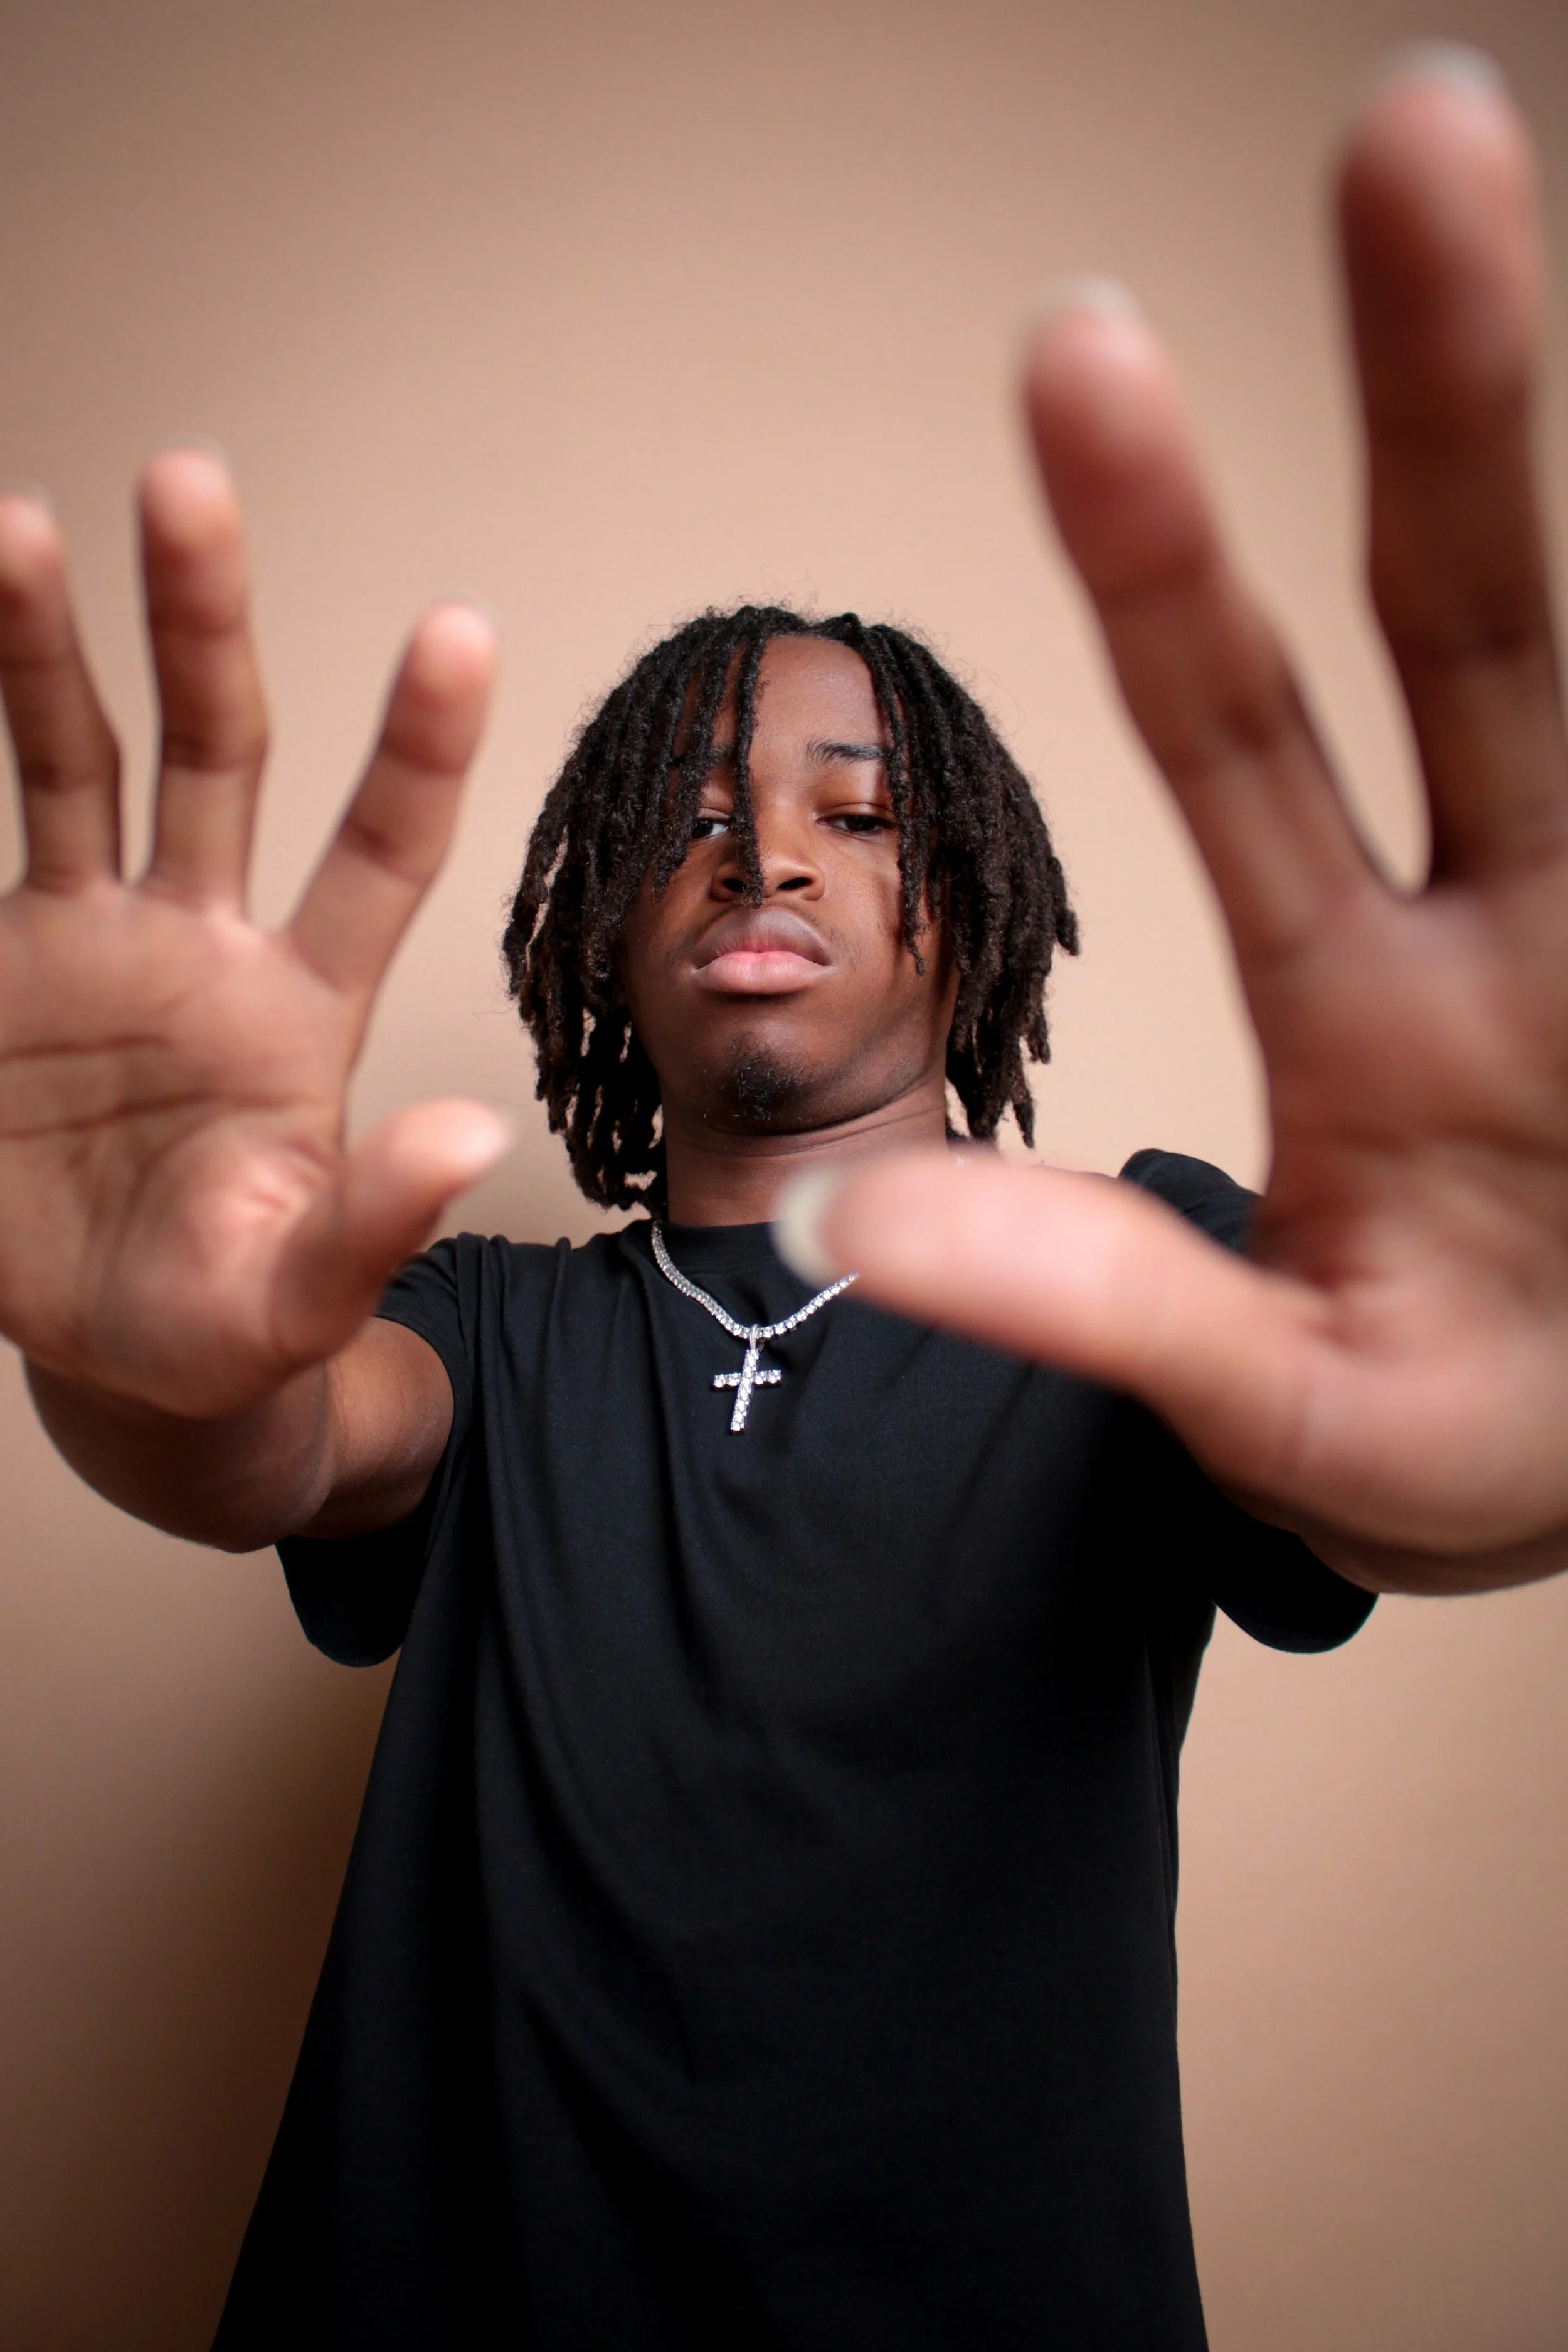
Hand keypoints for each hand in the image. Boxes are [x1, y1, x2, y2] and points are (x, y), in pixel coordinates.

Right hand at [0, 452, 507, 1419]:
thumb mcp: (303, 1294)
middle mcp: (201, 943)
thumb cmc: (226, 1324)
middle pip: (215, 750)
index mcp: (300, 1010)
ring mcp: (89, 942)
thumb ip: (378, 1222)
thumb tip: (469, 1141)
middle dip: (200, 620)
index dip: (418, 747)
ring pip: (73, 760)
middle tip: (189, 477)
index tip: (463, 625)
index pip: (381, 854)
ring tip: (14, 524)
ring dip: (38, 645)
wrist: (112, 1355)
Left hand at [780, 54, 1567, 1584]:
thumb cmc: (1439, 1435)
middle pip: (1480, 625)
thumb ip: (1098, 1311)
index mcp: (1369, 1006)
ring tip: (1500, 178)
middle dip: (1452, 393)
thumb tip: (853, 1235)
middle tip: (1414, 123)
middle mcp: (1512, 924)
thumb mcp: (1272, 1404)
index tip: (1077, 348)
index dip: (1166, 557)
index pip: (1246, 740)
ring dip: (1557, 449)